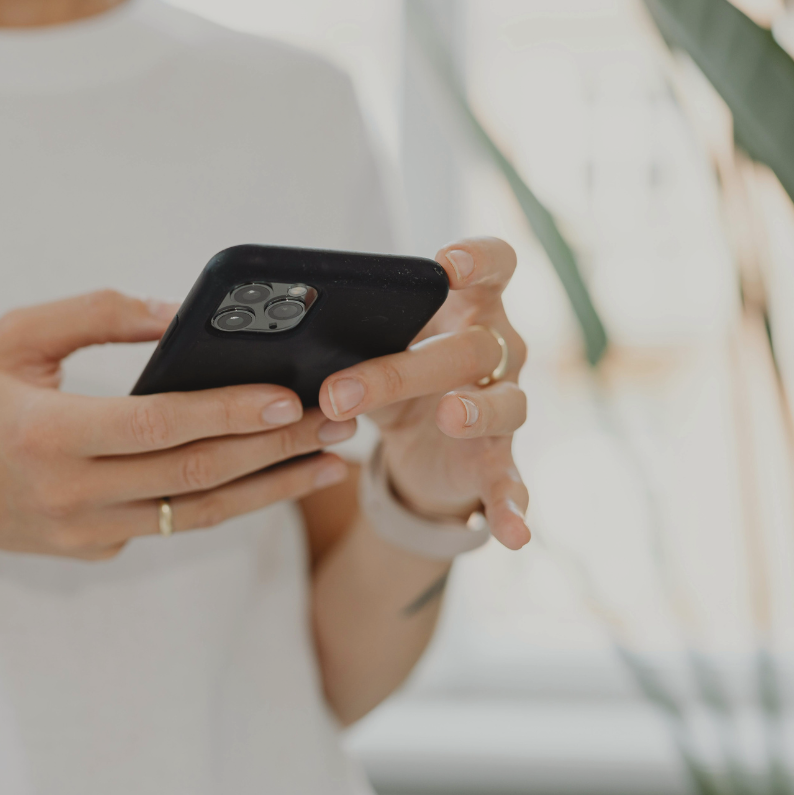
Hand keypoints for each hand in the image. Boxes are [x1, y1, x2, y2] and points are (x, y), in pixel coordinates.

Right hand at [0, 290, 353, 559]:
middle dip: (272, 447)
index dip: (224, 413)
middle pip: (193, 475)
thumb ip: (93, 313)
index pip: (154, 427)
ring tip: (331, 461)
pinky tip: (275, 475)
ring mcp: (86, 532)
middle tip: (336, 420)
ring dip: (271, 488)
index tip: (286, 396)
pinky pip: (175, 522)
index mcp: (44, 434)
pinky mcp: (99, 550)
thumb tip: (176, 313)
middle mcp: (69, 495)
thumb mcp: (11, 337)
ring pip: (198, 514)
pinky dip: (230, 499)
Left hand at [317, 238, 529, 548]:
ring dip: (477, 410)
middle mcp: (498, 352)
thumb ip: (343, 345)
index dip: (479, 260)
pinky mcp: (497, 461)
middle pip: (473, 346)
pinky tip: (514, 535)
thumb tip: (279, 347)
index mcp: (468, 309)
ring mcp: (503, 406)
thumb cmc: (395, 376)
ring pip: (504, 404)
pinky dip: (514, 509)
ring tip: (450, 416)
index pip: (496, 266)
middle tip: (342, 388)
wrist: (420, 447)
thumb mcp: (368, 355)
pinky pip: (512, 483)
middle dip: (408, 365)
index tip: (447, 265)